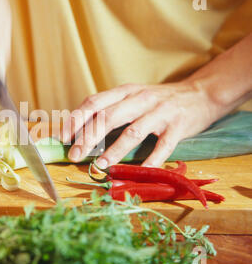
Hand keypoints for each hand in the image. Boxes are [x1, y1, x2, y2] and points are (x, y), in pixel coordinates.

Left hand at [62, 81, 218, 168]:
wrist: (200, 93)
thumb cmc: (158, 100)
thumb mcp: (132, 97)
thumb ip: (110, 109)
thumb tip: (80, 132)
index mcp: (125, 91)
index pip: (94, 102)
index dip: (76, 120)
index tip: (63, 138)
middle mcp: (140, 99)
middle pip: (108, 117)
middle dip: (88, 138)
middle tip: (74, 155)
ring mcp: (160, 112)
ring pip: (133, 132)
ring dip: (114, 151)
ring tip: (100, 166)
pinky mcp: (178, 126)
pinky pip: (163, 146)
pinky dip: (151, 160)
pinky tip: (140, 172)